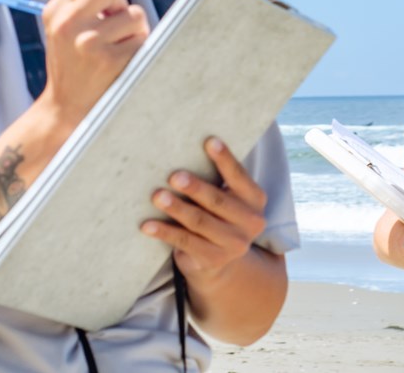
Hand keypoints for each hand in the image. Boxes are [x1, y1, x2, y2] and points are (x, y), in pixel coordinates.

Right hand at [39, 0, 147, 123]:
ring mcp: (88, 42)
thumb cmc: (71, 64)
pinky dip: (139, 48)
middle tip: (116, 26)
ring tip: (119, 46)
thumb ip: (82, 3)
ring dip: (134, 30)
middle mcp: (67, 23)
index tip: (104, 14)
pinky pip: (142, 39)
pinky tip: (123, 61)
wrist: (65, 107)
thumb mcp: (62, 28)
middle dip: (121, 4)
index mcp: (55, 10)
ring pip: (135, 14)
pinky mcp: (109, 60)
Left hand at [141, 138, 267, 282]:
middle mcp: (250, 222)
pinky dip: (164, 232)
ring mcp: (233, 244)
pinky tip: (147, 225)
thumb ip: (218, 179)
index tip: (209, 141)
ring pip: (199, 222)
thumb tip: (184, 151)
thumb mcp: (228, 197)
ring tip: (157, 196)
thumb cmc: (218, 214)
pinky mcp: (213, 259)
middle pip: (217, 201)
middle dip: (195, 188)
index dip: (224, 159)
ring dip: (176, 208)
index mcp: (255, 199)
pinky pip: (184, 241)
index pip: (238, 176)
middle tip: (174, 176)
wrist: (222, 261)